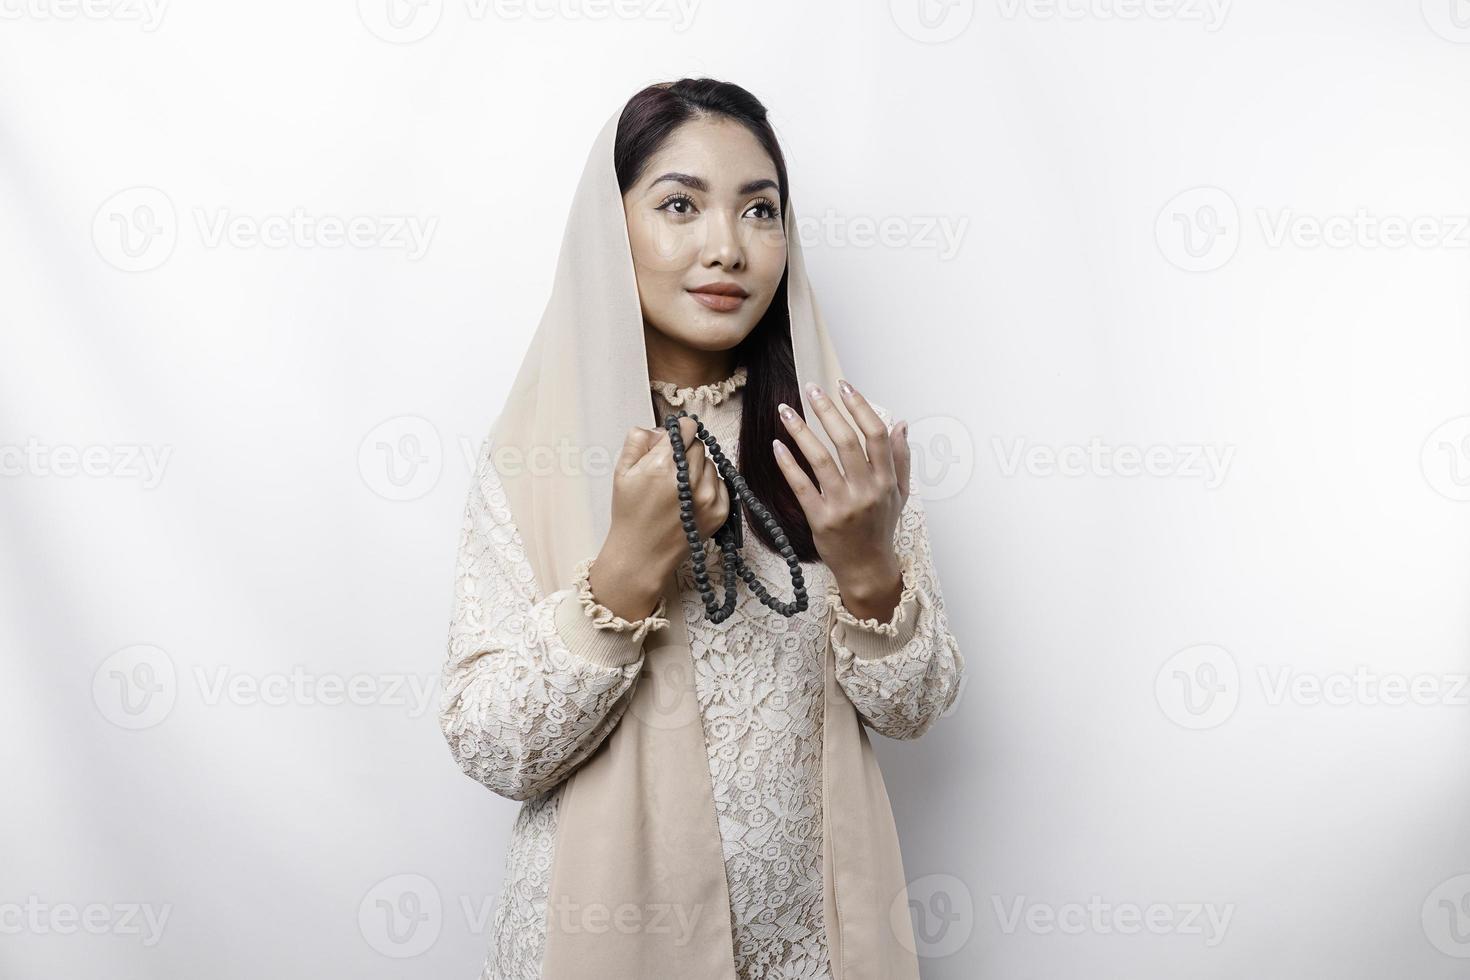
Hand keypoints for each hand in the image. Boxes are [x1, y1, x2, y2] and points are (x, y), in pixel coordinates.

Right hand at [593, 419, 730, 619]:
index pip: (688, 427)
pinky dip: (709, 486)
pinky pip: (721, 483)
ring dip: (698, 469)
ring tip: (680, 488)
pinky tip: (691, 498)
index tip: (674, 440)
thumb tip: (662, 428)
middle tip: (671, 469)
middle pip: (699, 445)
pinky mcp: (720, 512)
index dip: (679, 431)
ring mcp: (707, 497)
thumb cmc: (630, 514)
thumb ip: (638, 440)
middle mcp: (689, 480)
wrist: (642, 555)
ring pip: (711, 463)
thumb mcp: (621, 472)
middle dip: (686, 451)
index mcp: (662, 466)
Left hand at [771, 379, 911, 620]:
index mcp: (886, 481)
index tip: (844, 387)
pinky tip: (777, 445)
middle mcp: (866, 491)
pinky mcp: (821, 519)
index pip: (875, 435)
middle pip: (846, 441)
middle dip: (827, 411)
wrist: (867, 568)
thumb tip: (901, 423)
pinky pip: (801, 486)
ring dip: (801, 431)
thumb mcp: (899, 493)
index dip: (860, 407)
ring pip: (820, 460)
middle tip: (811, 389)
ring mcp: (843, 505)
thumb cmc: (880, 527)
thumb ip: (900, 458)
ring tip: (785, 410)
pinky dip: (788, 464)